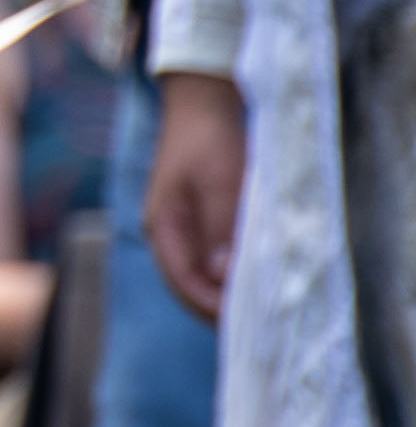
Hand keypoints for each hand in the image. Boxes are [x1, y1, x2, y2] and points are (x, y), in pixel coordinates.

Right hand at [151, 71, 246, 320]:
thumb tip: (223, 277)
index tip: (249, 323)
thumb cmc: (210, 139)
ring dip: (228, 291)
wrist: (202, 102)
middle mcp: (168, 233)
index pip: (184, 283)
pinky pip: (213, 259)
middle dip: (220, 307)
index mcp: (163, 227)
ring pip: (202, 275)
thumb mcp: (221, 183)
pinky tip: (257, 276)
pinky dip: (233, 273)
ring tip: (262, 306)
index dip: (212, 308)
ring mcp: (183, 228)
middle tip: (262, 324)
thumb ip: (221, 230)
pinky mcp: (200, 221)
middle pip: (190, 285)